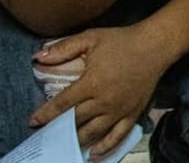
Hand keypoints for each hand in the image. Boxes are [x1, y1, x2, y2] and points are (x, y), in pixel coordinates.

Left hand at [29, 26, 167, 158]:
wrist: (155, 46)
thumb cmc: (122, 40)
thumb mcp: (90, 38)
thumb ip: (63, 48)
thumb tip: (37, 56)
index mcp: (91, 83)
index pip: (62, 103)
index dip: (45, 114)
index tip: (33, 121)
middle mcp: (103, 101)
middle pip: (75, 121)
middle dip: (57, 129)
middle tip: (45, 136)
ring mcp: (119, 110)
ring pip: (93, 132)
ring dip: (76, 141)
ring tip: (64, 146)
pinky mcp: (133, 114)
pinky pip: (117, 136)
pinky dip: (105, 148)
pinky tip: (93, 155)